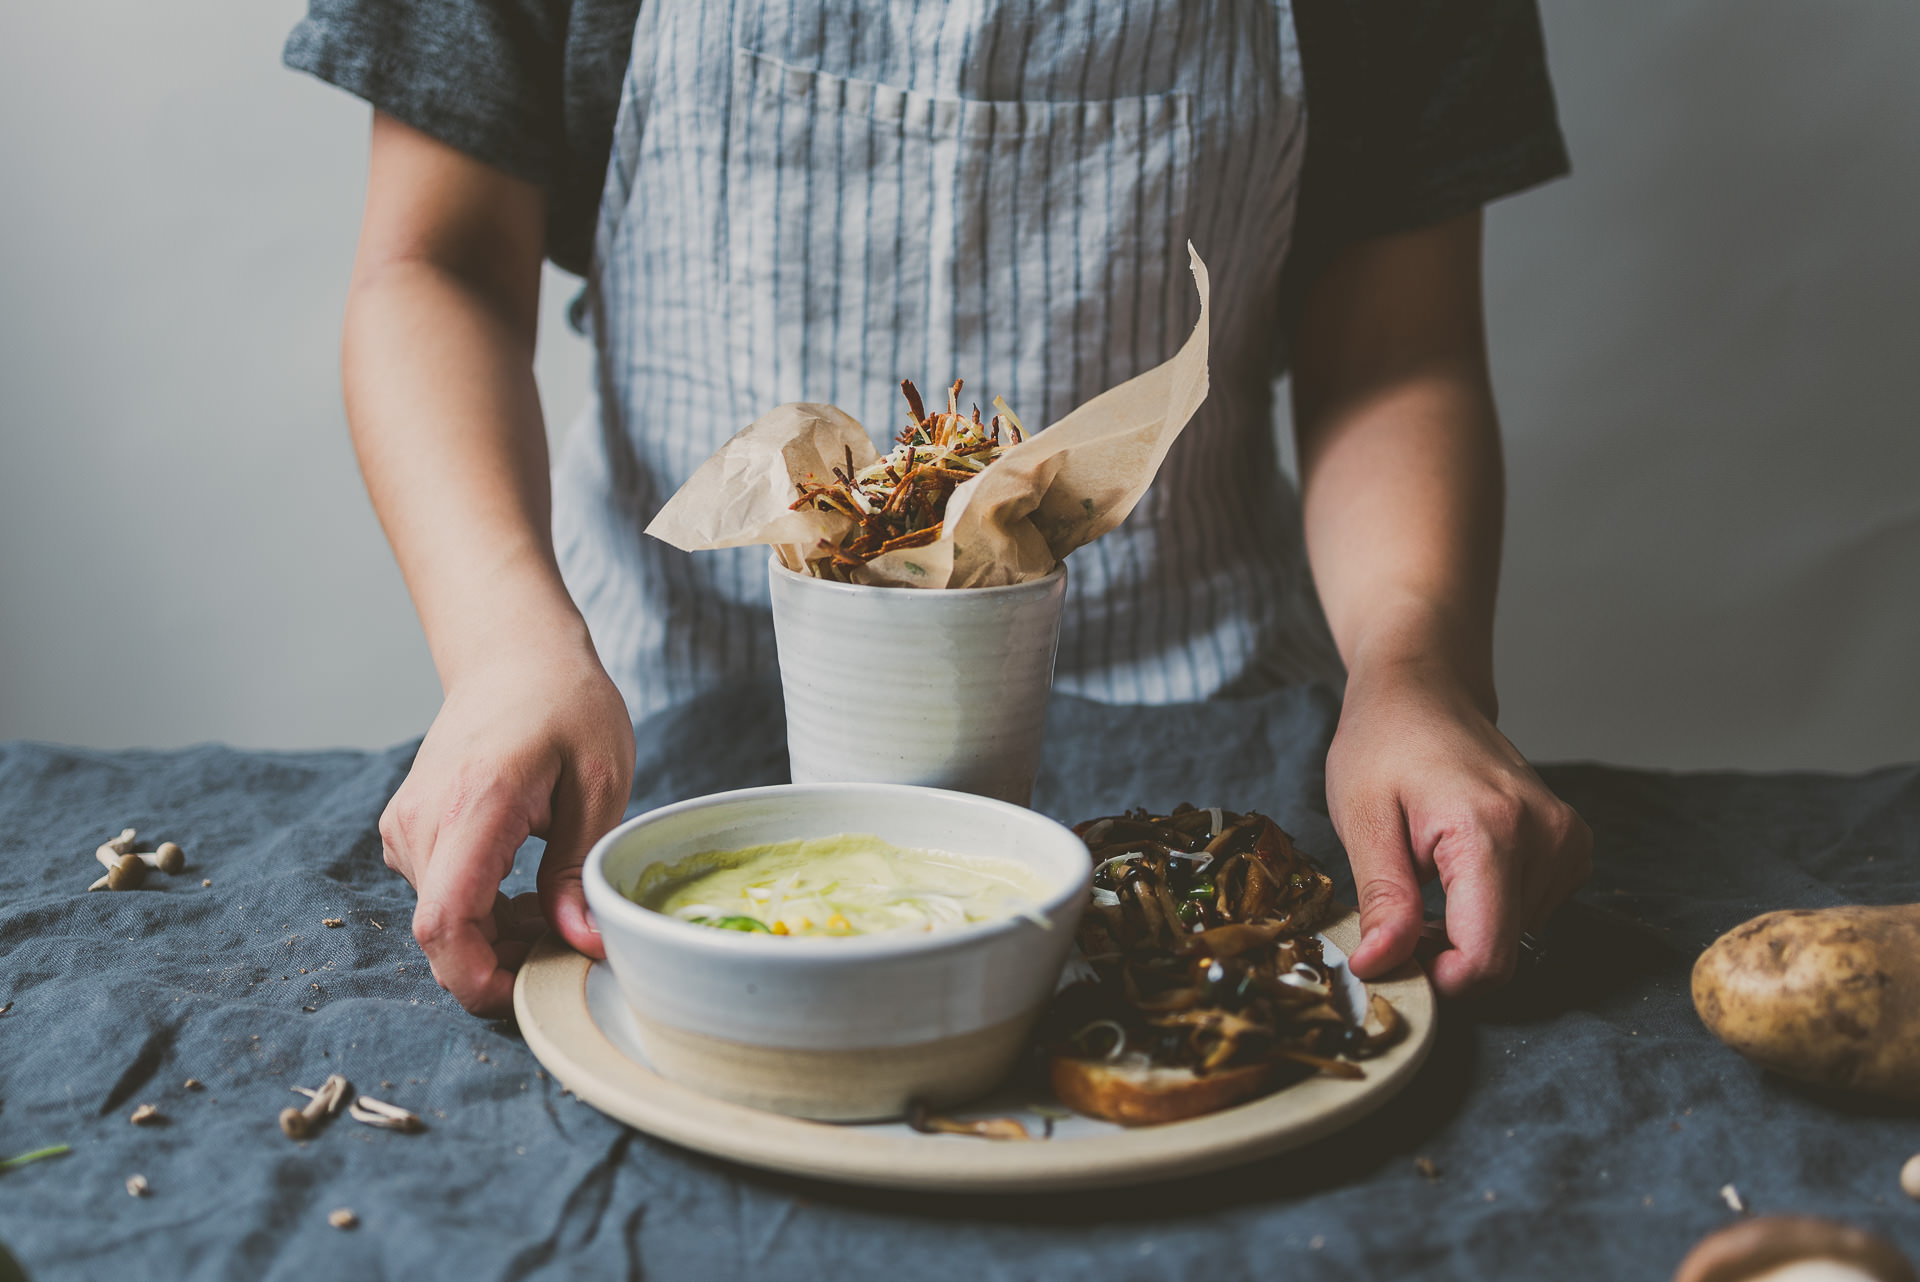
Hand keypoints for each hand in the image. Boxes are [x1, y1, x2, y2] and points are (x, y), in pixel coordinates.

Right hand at [379, 633, 634, 1014]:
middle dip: (506, 961)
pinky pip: (440, 898)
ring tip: (556, 904)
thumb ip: (581, 869)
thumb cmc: (565, 705)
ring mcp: (406, 829)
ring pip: (442, 923)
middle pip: (445, 935)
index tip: (532, 990)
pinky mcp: (408, 833)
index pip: (446, 924)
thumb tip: (583, 945)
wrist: (514, 656)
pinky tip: (527, 888)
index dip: (481, 979)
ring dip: (498, 938)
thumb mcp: (600, 782)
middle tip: (571, 938)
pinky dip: (484, 913)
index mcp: (473, 806)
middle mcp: (422, 823)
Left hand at [1328, 654, 1590, 996]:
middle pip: (1503, 952)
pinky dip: (1491, 906)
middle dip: (1446, 951)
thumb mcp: (1363, 820)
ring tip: (1428, 872)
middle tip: (1401, 907)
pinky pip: (1532, 910)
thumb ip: (1382, 900)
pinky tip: (1460, 867)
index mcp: (1491, 831)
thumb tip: (1381, 968)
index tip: (1397, 956)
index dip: (1438, 977)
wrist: (1424, 689)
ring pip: (1517, 936)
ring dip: (1466, 926)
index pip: (1485, 956)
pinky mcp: (1572, 843)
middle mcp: (1546, 836)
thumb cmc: (1385, 743)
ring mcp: (1567, 839)